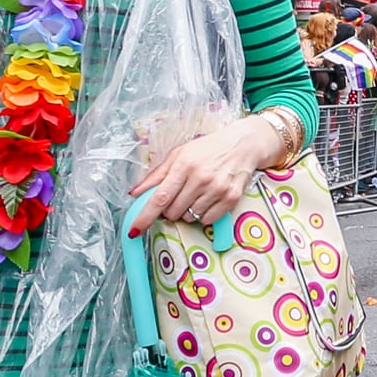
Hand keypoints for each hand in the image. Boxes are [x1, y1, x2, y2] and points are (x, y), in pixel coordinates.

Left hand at [126, 116, 280, 235]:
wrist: (243, 145)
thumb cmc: (207, 149)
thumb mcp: (179, 154)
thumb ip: (156, 175)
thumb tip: (135, 194)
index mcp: (184, 165)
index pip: (160, 198)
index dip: (145, 216)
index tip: (134, 230)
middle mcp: (201, 178)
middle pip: (173, 212)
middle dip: (169, 209)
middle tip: (178, 196)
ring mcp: (217, 189)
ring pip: (189, 217)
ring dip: (187, 211)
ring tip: (195, 194)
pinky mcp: (231, 198)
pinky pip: (207, 220)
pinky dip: (202, 215)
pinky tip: (207, 200)